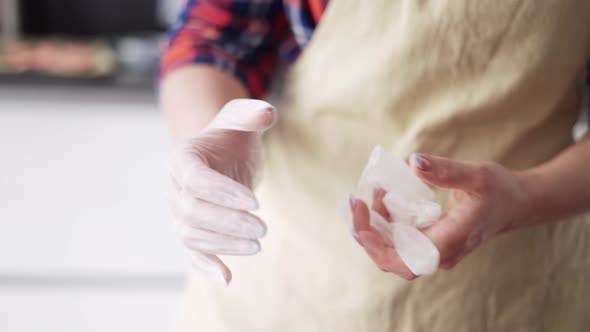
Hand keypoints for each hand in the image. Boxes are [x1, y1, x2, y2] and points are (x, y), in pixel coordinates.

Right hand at [168, 99, 276, 284]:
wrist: (220, 155)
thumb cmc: (231, 136)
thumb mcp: (241, 119)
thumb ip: (252, 114)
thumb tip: (267, 113)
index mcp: (182, 158)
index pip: (195, 180)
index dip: (222, 193)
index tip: (255, 202)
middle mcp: (174, 187)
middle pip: (192, 212)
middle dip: (228, 223)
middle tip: (263, 229)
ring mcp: (179, 211)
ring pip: (192, 235)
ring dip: (224, 244)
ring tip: (258, 244)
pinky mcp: (192, 230)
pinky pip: (193, 252)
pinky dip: (207, 267)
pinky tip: (227, 280)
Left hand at [351, 153, 529, 279]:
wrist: (516, 204)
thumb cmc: (499, 189)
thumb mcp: (476, 174)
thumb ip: (445, 171)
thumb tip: (414, 162)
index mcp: (451, 241)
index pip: (406, 262)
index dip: (377, 247)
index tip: (362, 220)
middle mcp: (441, 253)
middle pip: (393, 260)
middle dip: (369, 235)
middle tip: (356, 203)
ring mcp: (436, 251)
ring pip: (394, 250)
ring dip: (376, 226)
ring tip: (372, 194)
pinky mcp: (432, 243)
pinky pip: (402, 240)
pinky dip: (388, 222)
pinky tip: (384, 197)